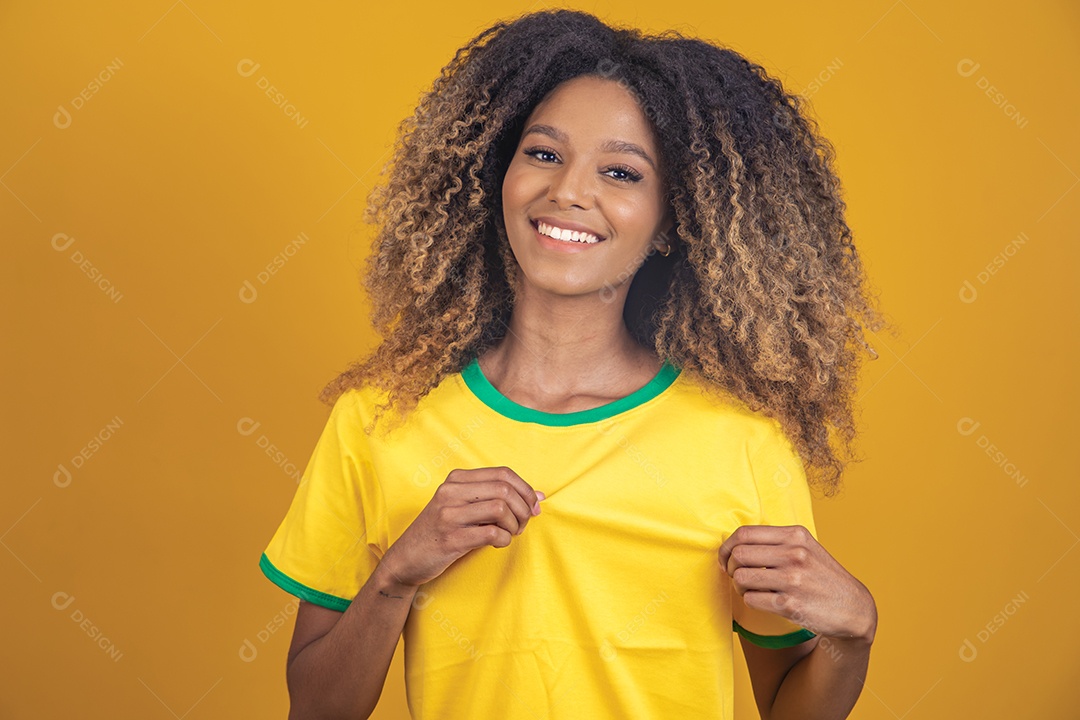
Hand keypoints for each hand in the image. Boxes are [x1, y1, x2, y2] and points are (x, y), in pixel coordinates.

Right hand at [379, 466, 544, 587]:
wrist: (406, 559)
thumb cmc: (442, 531)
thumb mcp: (463, 507)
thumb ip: (495, 498)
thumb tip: (539, 497)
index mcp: (456, 479)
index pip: (503, 473)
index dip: (525, 490)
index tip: (533, 506)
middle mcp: (450, 492)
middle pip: (504, 489)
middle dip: (523, 509)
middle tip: (522, 524)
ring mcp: (448, 515)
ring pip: (500, 509)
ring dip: (514, 525)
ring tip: (509, 534)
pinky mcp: (450, 538)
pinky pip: (491, 533)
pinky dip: (503, 539)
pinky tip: (498, 543)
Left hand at [718, 525, 876, 642]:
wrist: (853, 607)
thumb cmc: (822, 576)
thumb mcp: (806, 547)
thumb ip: (776, 541)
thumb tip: (735, 543)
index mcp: (795, 535)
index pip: (744, 533)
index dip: (727, 547)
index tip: (726, 558)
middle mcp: (794, 553)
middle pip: (739, 554)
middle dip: (731, 567)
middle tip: (738, 575)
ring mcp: (793, 579)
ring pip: (741, 577)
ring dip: (739, 586)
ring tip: (750, 589)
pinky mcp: (790, 604)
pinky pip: (751, 599)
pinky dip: (750, 600)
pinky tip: (762, 600)